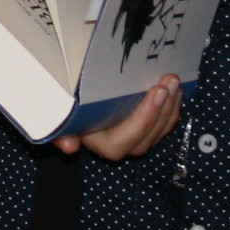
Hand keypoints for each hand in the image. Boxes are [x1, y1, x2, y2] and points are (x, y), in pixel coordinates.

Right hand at [55, 73, 180, 161]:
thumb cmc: (58, 95)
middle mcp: (115, 143)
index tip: (155, 91)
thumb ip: (58, 126)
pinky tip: (177, 89)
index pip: (118, 145)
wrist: (65, 85)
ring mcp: (132, 136)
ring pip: (157, 134)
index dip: (141, 121)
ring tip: (175, 81)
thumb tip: (69, 148)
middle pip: (143, 142)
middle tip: (170, 81)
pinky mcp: (144, 125)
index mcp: (92, 140)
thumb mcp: (52, 105)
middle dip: (161, 111)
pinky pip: (163, 125)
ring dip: (171, 108)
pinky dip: (172, 108)